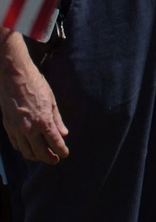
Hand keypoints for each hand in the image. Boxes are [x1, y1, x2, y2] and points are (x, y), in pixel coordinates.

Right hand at [0, 32, 68, 163]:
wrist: (14, 77)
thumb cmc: (36, 85)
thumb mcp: (51, 100)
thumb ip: (57, 119)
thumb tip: (64, 134)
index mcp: (43, 120)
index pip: (54, 142)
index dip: (61, 150)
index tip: (65, 155)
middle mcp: (29, 128)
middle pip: (40, 151)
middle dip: (49, 158)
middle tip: (55, 160)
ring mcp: (17, 129)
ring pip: (26, 151)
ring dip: (35, 156)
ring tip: (42, 157)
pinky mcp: (8, 127)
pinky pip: (16, 144)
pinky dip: (23, 149)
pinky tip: (28, 149)